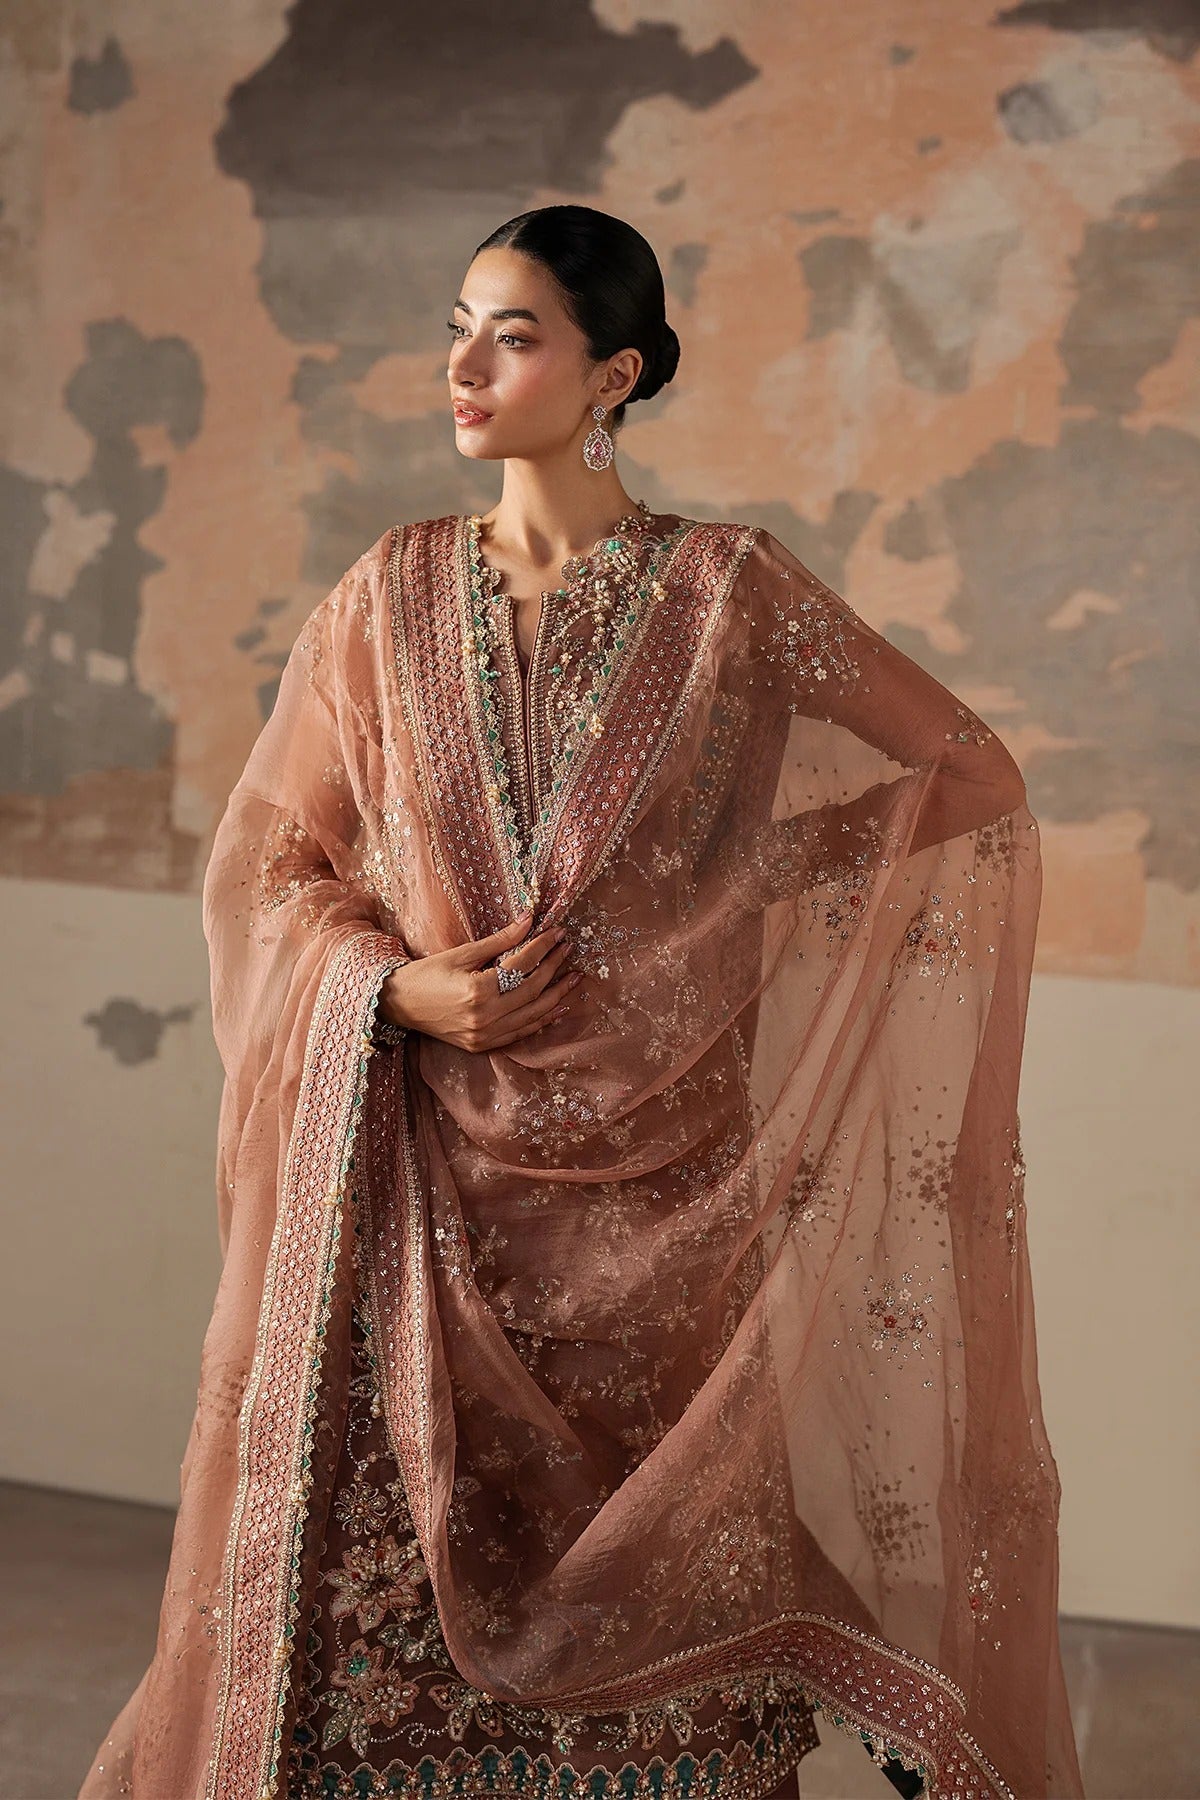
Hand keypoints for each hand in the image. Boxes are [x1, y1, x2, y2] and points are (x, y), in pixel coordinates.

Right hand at [376, 912, 582, 1050]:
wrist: (399, 1005)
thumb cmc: (427, 974)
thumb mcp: (461, 953)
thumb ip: (499, 940)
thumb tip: (530, 920)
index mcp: (477, 990)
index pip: (522, 965)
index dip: (543, 946)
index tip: (558, 932)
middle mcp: (484, 1016)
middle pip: (532, 990)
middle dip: (554, 967)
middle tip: (569, 949)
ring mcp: (485, 1035)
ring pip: (533, 1015)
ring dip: (557, 995)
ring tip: (575, 977)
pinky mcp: (483, 1045)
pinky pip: (520, 1034)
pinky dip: (541, 1020)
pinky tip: (557, 1007)